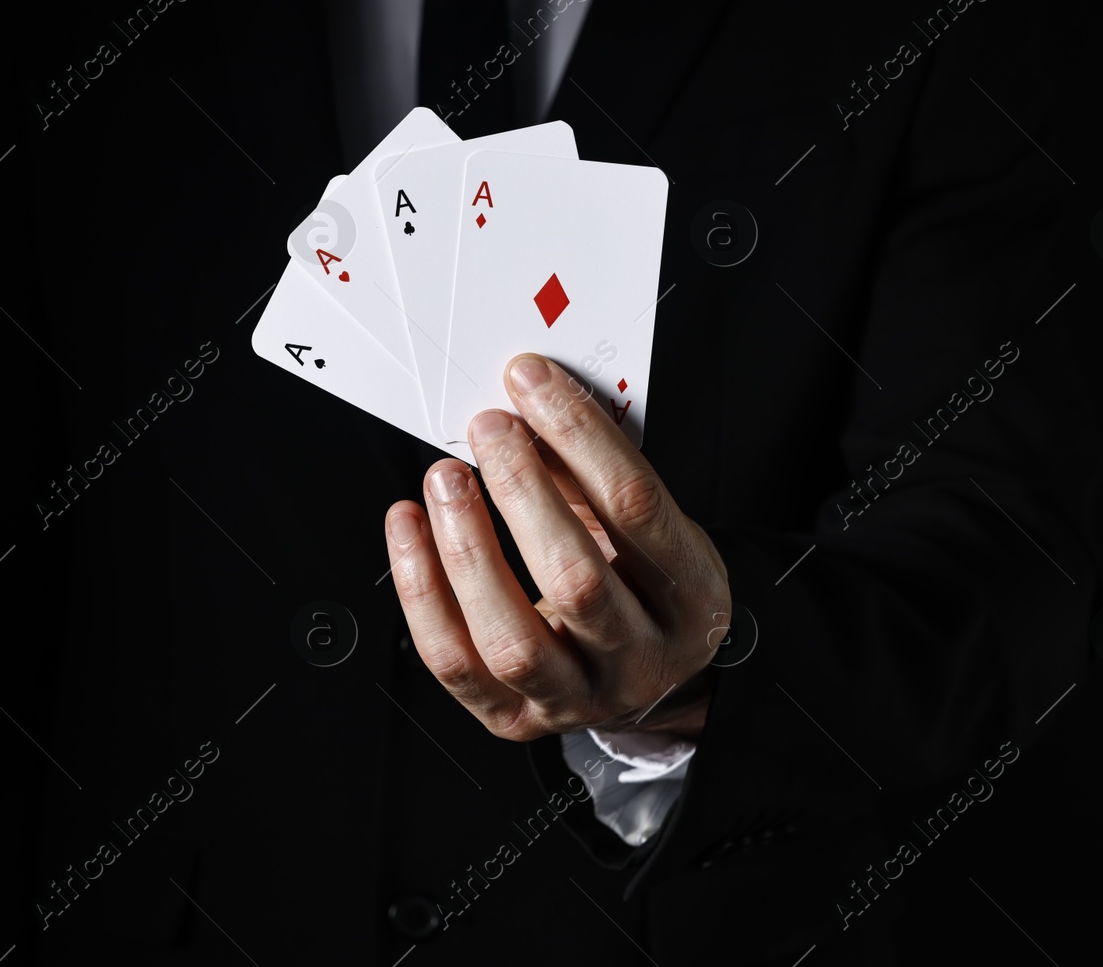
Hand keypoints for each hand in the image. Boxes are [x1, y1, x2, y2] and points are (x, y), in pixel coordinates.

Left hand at [384, 353, 730, 741]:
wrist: (646, 678)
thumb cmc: (641, 584)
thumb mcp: (642, 529)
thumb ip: (590, 475)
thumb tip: (524, 407)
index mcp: (693, 596)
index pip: (636, 507)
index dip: (578, 435)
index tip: (531, 381)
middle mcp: (642, 659)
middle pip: (575, 578)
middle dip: (520, 490)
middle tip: (487, 428)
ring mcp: (578, 699)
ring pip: (511, 639)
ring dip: (466, 547)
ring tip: (442, 478)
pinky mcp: (514, 721)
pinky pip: (455, 664)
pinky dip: (420, 591)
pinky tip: (409, 527)